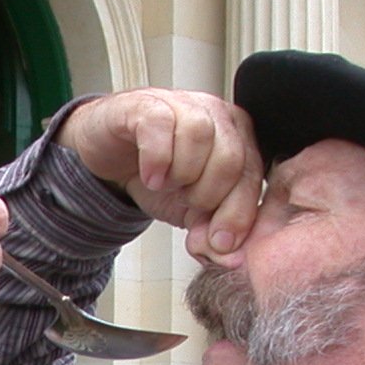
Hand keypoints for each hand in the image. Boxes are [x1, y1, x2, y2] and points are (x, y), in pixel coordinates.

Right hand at [56, 89, 262, 254]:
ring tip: (166, 185)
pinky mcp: (148, 105)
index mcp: (240, 140)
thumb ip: (211, 236)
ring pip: (200, 135)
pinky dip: (157, 158)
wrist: (110, 158)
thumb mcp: (189, 214)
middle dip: (209, 195)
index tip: (220, 242)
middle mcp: (218, 116)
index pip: (253, 176)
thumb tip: (229, 259)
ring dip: (183, 174)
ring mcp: (184, 104)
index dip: (238, 214)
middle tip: (187, 204)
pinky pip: (162, 126)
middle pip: (232, 156)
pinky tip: (151, 176)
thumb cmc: (157, 176)